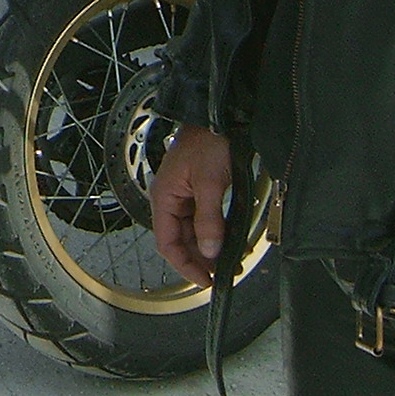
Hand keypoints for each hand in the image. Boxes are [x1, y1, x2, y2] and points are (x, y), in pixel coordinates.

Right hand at [150, 125, 233, 285]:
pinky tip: (230, 242)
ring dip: (209, 248)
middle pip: (181, 240)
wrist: (219, 115)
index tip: (204, 280)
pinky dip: (216, 233)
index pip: (167, 243)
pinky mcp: (200, 191)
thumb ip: (209, 220)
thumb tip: (208, 251)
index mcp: (164, 197)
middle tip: (222, 275)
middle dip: (200, 259)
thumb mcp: (209, 183)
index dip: (184, 265)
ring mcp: (186, 195)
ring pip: (194, 232)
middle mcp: (171, 199)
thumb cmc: (208, 141)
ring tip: (230, 262)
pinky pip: (204, 219)